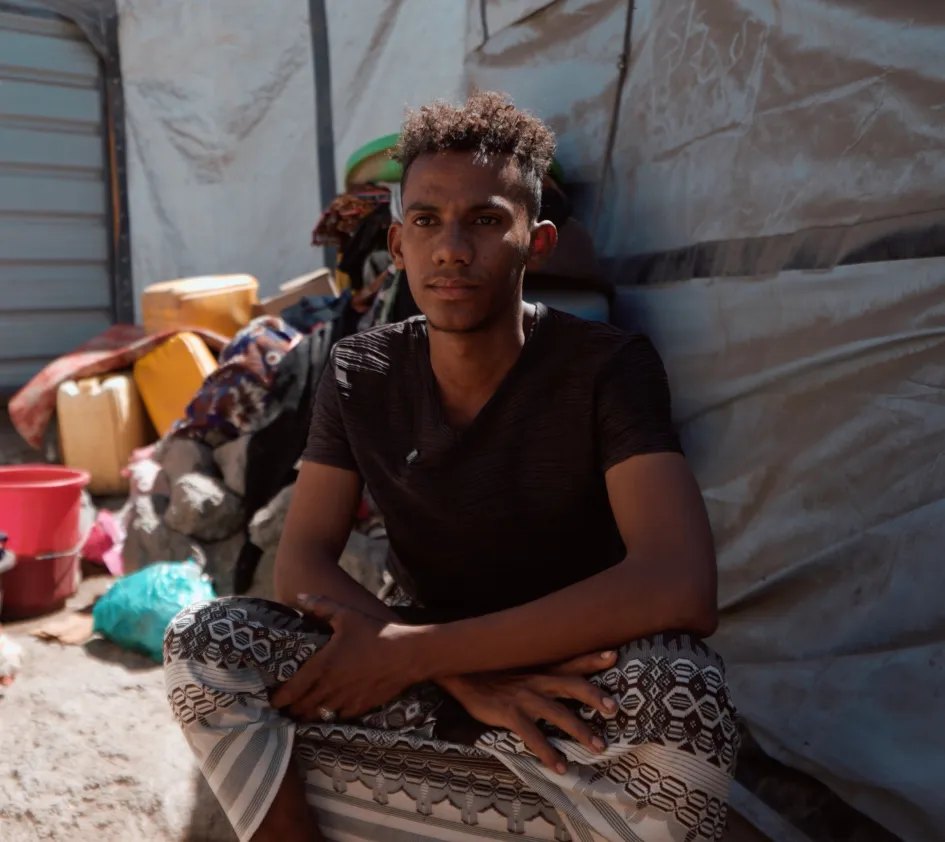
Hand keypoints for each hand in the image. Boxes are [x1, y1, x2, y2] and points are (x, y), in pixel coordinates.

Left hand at [270, 595, 418, 721]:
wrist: (409, 655)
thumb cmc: (376, 633)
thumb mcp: (346, 615)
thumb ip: (320, 606)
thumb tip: (299, 596)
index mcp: (323, 666)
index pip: (292, 689)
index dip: (279, 698)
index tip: (272, 701)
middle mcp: (331, 687)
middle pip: (302, 708)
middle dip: (291, 709)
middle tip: (284, 708)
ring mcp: (347, 700)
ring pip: (319, 715)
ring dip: (309, 714)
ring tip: (302, 712)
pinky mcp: (362, 706)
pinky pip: (340, 715)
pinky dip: (331, 714)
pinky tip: (330, 709)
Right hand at [439, 651, 618, 773]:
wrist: (458, 674)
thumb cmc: (490, 671)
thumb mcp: (517, 663)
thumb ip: (537, 668)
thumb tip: (557, 675)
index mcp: (539, 667)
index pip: (570, 659)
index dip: (592, 657)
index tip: (614, 655)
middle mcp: (537, 679)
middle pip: (573, 685)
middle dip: (595, 696)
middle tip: (614, 709)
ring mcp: (524, 696)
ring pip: (560, 713)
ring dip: (581, 731)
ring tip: (599, 747)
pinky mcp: (510, 713)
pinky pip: (534, 736)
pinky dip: (549, 753)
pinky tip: (560, 767)